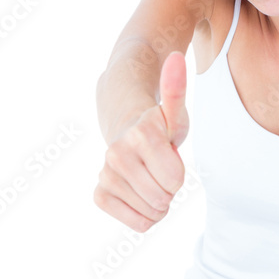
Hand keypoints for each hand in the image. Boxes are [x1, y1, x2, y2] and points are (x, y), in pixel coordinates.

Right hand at [93, 51, 189, 230]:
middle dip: (168, 186)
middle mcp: (118, 153)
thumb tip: (177, 55)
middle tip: (157, 167)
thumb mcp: (172, 111)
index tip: (168, 155)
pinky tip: (137, 193)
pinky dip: (143, 215)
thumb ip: (176, 89)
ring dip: (158, 201)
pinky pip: (137, 223)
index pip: (176, 180)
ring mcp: (106, 173)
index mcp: (142, 134)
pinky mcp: (100, 193)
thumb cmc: (156, 123)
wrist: (120, 131)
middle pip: (164, 197)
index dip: (178, 171)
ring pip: (152, 213)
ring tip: (149, 177)